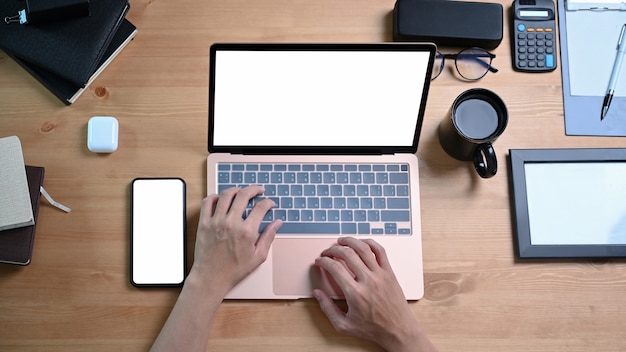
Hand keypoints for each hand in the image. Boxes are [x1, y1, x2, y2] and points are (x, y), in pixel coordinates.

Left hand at [150, 186, 281, 351]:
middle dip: (254, 189)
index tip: (269, 204)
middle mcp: (231, 223)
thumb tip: (277, 222)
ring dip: (236, 189)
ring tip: (241, 191)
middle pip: (244, 195)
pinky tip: (221, 199)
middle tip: (258, 190)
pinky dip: (215, 197)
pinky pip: (208, 202)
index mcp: (247, 231)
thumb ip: (269, 236)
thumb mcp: (258, 256)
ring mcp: (216, 222)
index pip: (261, 207)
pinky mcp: (204, 223)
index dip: (268, 202)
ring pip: (226, 195)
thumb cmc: (234, 270)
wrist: (211, 278)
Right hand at [313, 237, 436, 351]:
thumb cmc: (374, 328)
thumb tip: (318, 294)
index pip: (335, 267)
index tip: (320, 261)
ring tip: (341, 241)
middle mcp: (368, 281)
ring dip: (350, 241)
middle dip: (333, 249)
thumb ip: (327, 309)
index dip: (323, 261)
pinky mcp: (389, 273)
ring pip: (363, 248)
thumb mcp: (344, 325)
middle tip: (327, 252)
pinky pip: (380, 251)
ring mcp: (380, 275)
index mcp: (355, 293)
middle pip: (347, 254)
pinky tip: (362, 243)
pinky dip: (369, 243)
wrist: (398, 330)